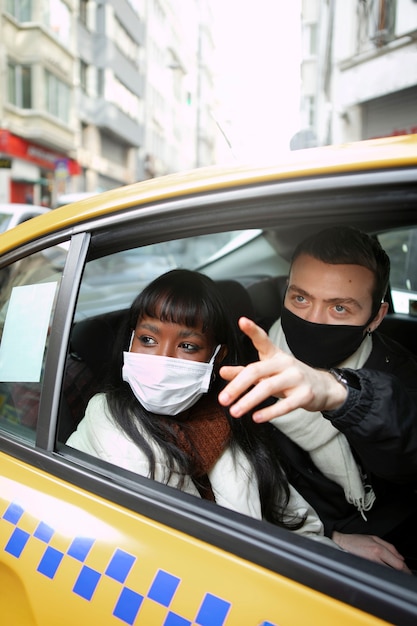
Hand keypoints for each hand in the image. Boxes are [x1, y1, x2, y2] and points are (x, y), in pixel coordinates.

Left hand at [218, 317, 346, 421]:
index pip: (263, 340)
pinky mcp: (305, 395)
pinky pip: (285, 404)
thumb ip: (244, 373)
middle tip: (223, 399)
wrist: (323, 388)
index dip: (253, 330)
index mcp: (275, 355)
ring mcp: (296, 378)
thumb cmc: (290, 378)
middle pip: (257, 370)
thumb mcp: (268, 372)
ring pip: (268, 387)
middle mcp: (285, 363)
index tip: (242, 321)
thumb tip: (222, 372)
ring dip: (249, 401)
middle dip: (237, 386)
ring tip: (235, 411)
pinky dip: (269, 412)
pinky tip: (256, 417)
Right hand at [332, 531, 411, 573]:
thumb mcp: (374, 538)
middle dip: (401, 573)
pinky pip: (379, 574)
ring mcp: (370, 565)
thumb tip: (400, 558)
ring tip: (394, 573)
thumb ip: (389, 547)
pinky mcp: (366, 569)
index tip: (407, 571)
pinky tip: (384, 573)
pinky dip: (384, 574)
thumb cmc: (355, 540)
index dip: (405, 569)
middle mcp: (375, 558)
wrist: (340, 544)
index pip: (398, 563)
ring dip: (393, 574)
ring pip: (388, 574)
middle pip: (395, 570)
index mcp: (378, 549)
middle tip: (404, 574)